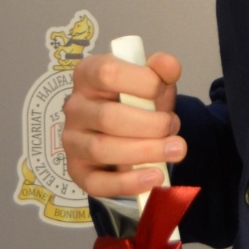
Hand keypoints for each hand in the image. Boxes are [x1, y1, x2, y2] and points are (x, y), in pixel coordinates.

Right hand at [61, 51, 184, 196]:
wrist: (132, 130)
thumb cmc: (138, 100)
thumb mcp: (153, 80)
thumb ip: (162, 70)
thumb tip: (168, 66)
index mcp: (88, 74)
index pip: (107, 73)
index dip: (141, 82)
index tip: (162, 90)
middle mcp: (74, 107)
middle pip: (108, 117)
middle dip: (151, 124)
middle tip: (174, 126)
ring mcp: (72, 140)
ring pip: (102, 150)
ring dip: (146, 152)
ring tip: (176, 150)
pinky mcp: (77, 171)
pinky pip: (97, 183)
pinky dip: (129, 182)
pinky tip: (155, 177)